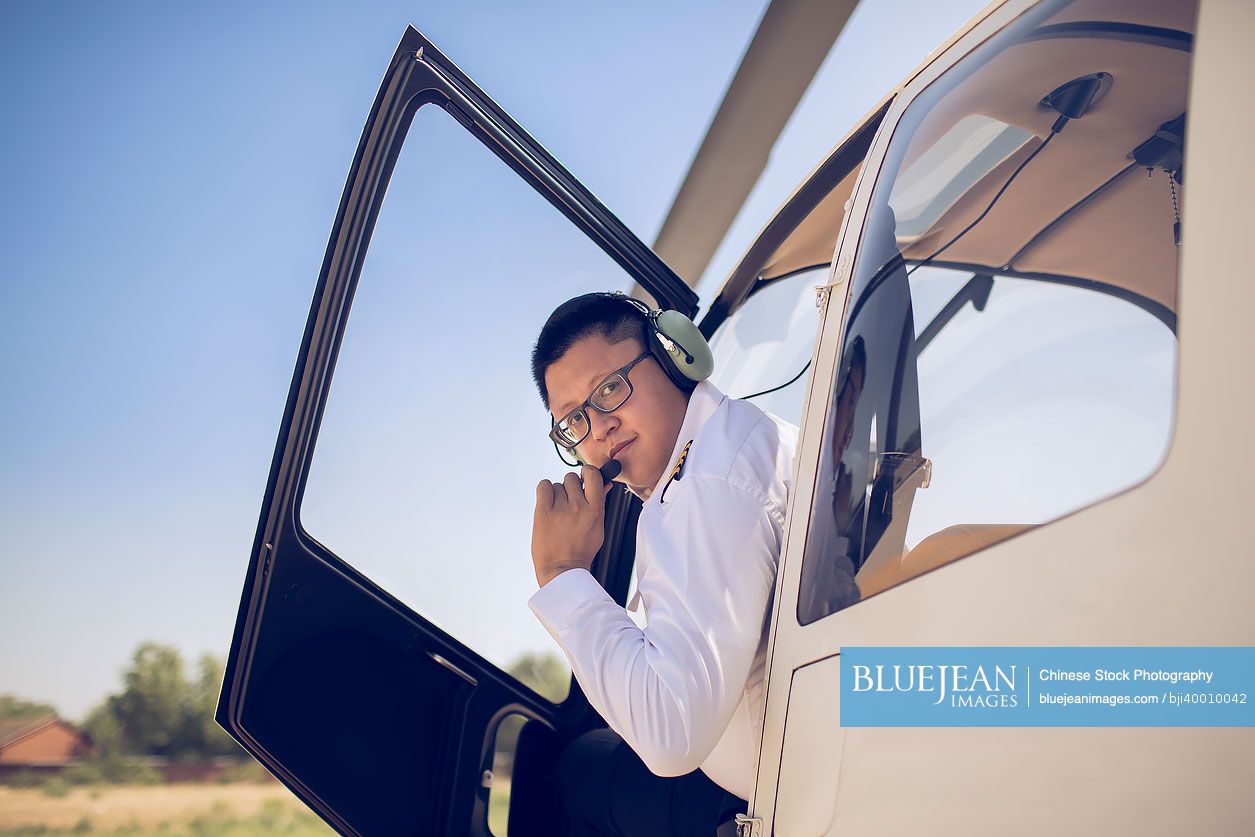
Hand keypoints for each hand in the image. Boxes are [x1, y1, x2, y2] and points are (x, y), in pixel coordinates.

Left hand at [532, 465, 610, 587]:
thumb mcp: (598, 526)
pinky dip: (545, 491)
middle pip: (572, 479)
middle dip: (571, 487)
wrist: (562, 569)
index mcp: (595, 510)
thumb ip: (600, 503)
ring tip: (558, 510)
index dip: (587, 472)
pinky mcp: (543, 512)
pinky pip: (543, 486)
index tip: (584, 476)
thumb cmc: (581, 550)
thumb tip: (604, 483)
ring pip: (557, 485)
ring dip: (557, 494)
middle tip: (569, 502)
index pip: (593, 475)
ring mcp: (560, 509)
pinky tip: (548, 502)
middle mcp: (578, 507)